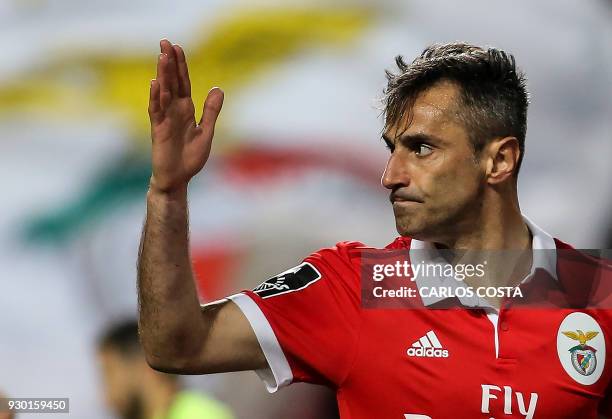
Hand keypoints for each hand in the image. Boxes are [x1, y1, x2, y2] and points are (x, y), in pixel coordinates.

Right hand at [148, 39, 223, 193]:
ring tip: (162, 56)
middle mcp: (174, 110)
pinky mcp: (158, 130)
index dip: (181, 66)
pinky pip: (156, 111)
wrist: (178, 178)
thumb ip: (211, 111)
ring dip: (163, 74)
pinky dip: (155, 97)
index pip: (183, 83)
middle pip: (172, 82)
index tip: (178, 47)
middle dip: (169, 63)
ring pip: (163, 92)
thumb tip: (218, 88)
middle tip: (165, 42)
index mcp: (187, 110)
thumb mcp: (207, 132)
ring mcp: (165, 118)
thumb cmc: (191, 158)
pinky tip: (155, 83)